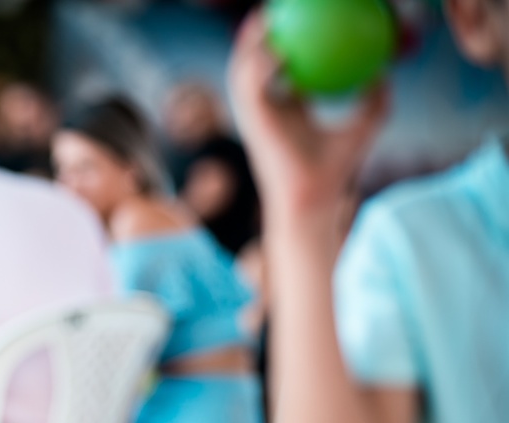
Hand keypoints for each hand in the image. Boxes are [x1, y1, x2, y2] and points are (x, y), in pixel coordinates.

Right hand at [228, 11, 389, 215]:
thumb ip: (374, 96)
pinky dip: (261, 67)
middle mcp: (266, 109)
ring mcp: (255, 115)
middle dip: (258, 35)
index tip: (299, 19)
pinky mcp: (252, 122)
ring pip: (243, 70)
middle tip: (275, 10)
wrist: (313, 196)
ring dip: (249, 44)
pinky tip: (279, 50)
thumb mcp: (367, 123)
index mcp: (286, 108)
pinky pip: (251, 87)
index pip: (279, 68)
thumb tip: (387, 68)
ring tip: (265, 20)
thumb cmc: (339, 167)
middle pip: (254, 62)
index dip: (284, 42)